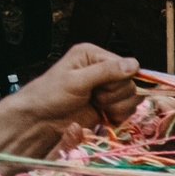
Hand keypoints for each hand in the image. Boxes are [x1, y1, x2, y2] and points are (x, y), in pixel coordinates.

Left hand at [0, 43, 141, 157]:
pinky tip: (103, 114)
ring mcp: (107, 88)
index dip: (117, 81)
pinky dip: (118, 115)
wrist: (41, 120)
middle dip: (115, 96)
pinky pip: (128, 109)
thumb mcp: (77, 81)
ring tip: (97, 105)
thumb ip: (106, 72)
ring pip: (132, 98)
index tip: (99, 89)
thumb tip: (133, 64)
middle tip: (95, 98)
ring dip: (117, 107)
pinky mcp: (109, 104)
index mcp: (93, 55)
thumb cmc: (50, 96)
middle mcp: (103, 69)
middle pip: (131, 83)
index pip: (127, 66)